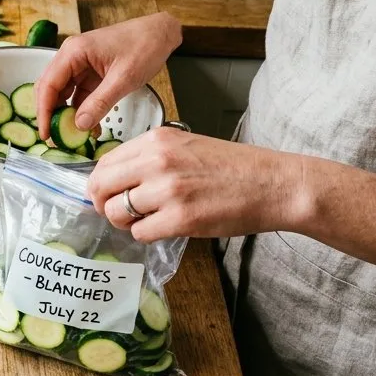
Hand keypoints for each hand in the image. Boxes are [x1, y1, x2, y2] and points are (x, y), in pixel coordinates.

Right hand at [35, 13, 181, 138]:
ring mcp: (81, 64)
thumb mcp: (123, 78)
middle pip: (50, 89)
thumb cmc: (144, 46)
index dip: (43, 112)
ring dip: (67, 114)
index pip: (48, 85)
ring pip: (63, 93)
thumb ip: (100, 103)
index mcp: (74, 52)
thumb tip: (79, 125)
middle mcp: (72, 56)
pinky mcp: (91, 71)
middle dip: (51, 114)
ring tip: (72, 135)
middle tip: (54, 138)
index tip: (45, 133)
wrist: (161, 33)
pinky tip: (89, 126)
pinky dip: (82, 109)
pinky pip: (79, 93)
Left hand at [87, 127, 305, 240]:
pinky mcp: (180, 218)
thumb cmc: (233, 167)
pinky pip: (140, 233)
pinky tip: (163, 228)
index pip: (104, 162)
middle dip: (103, 204)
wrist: (274, 184)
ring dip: (124, 222)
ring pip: (116, 212)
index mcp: (156, 140)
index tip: (107, 194)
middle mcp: (157, 161)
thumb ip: (150, 158)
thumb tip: (116, 178)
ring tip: (144, 221)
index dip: (101, 183)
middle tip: (116, 212)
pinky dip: (146, 235)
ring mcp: (168, 190)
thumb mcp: (186, 146)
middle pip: (101, 187)